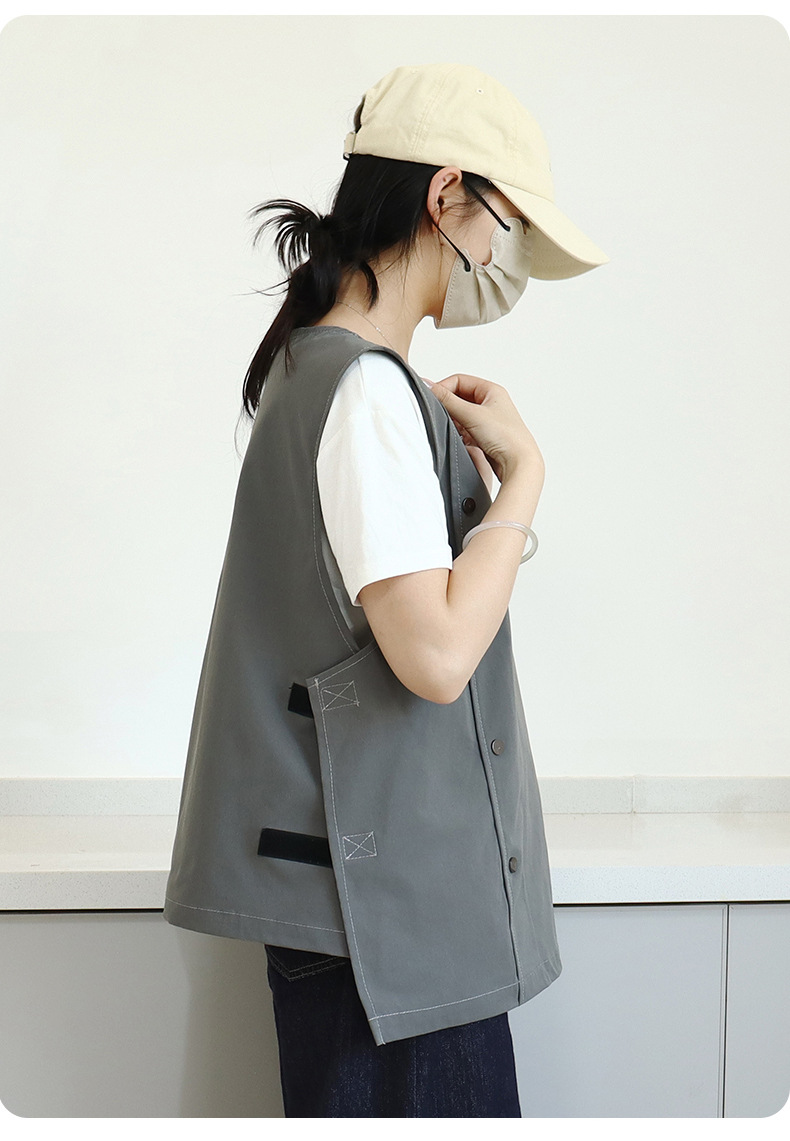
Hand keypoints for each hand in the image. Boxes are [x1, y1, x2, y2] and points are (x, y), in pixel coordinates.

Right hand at [426, 372, 542, 483]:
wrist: (519, 464)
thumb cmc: (506, 437)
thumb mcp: (471, 414)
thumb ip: (447, 400)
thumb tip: (428, 385)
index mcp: (492, 390)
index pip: (459, 380)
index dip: (443, 388)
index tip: (431, 398)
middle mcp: (491, 403)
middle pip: (459, 397)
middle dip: (448, 407)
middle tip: (440, 415)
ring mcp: (488, 420)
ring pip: (461, 415)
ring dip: (454, 421)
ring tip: (454, 430)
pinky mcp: (485, 436)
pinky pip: (465, 429)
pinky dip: (459, 433)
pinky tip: (460, 441)